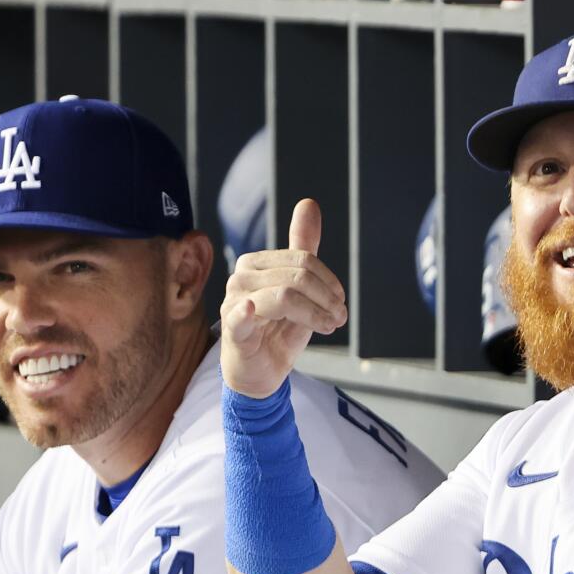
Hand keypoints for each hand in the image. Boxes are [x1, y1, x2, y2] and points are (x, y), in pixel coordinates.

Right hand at [221, 198, 347, 398]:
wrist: (260, 370)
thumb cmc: (278, 328)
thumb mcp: (298, 288)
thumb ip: (303, 248)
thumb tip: (308, 203)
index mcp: (257, 264)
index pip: (303, 259)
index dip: (329, 282)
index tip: (340, 303)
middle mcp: (242, 278)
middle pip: (297, 276)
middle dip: (327, 299)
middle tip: (339, 318)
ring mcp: (235, 303)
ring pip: (284, 295)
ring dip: (316, 314)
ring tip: (328, 327)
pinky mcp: (233, 331)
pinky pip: (239, 317)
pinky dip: (247, 313)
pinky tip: (252, 310)